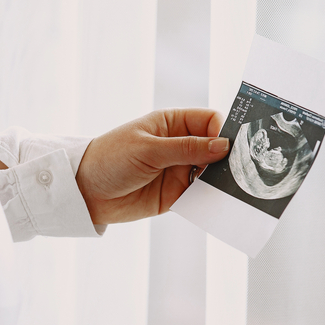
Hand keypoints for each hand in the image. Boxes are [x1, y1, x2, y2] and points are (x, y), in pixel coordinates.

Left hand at [75, 108, 227, 224]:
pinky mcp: (176, 194)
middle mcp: (179, 145)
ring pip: (211, 173)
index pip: (210, 121)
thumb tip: (223, 146)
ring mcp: (179, 170)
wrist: (85, 192)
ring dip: (221, 181)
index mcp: (172, 123)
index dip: (224, 131)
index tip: (233, 146)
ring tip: (232, 189)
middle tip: (239, 170)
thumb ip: (186, 148)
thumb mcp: (148, 149)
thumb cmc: (110, 159)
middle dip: (228, 158)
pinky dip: (210, 199)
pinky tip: (217, 202)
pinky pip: (200, 196)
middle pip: (216, 148)